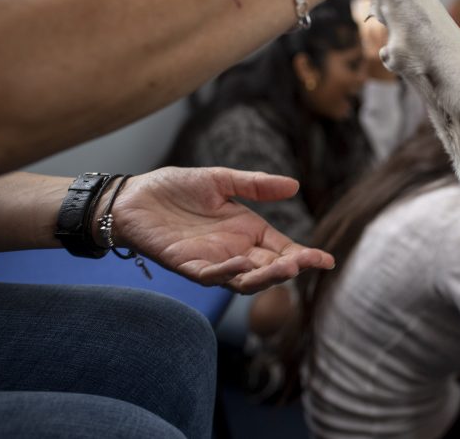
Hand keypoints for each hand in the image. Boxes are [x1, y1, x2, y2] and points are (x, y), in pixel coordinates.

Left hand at [109, 167, 335, 293]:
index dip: (305, 256)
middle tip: (307, 263)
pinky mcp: (187, 265)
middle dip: (290, 268)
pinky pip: (210, 276)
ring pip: (245, 279)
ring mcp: (212, 261)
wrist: (133, 196)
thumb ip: (256, 186)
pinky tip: (241, 264)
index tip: (326, 261)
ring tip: (287, 268)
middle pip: (269, 268)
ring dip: (266, 277)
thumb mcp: (221, 180)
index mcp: (248, 231)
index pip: (283, 249)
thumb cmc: (175, 188)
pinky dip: (227, 273)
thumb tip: (296, 186)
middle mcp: (235, 251)